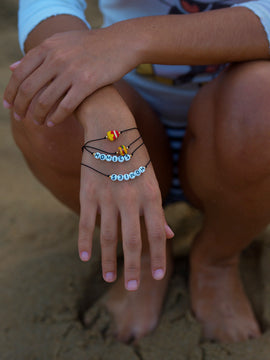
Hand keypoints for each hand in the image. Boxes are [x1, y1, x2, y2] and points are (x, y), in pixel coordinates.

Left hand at [4, 25, 139, 126]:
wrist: (120, 43)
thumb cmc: (90, 45)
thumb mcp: (61, 43)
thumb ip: (37, 56)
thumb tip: (13, 68)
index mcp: (48, 47)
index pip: (20, 74)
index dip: (11, 92)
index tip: (8, 105)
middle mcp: (56, 58)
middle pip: (29, 89)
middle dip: (21, 107)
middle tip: (19, 118)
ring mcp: (71, 71)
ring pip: (45, 100)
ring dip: (37, 115)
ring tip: (37, 122)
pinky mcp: (87, 83)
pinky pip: (65, 106)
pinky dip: (55, 118)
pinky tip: (52, 123)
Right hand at [76, 88, 173, 289]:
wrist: (110, 130)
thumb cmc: (135, 157)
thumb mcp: (152, 179)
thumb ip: (158, 209)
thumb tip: (169, 234)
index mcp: (151, 195)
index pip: (158, 234)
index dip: (158, 257)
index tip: (157, 276)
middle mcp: (131, 199)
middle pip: (133, 242)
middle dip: (134, 268)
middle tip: (133, 288)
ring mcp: (108, 197)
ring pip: (108, 238)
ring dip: (108, 261)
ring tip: (109, 278)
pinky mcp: (88, 193)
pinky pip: (86, 223)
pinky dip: (84, 243)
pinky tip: (85, 258)